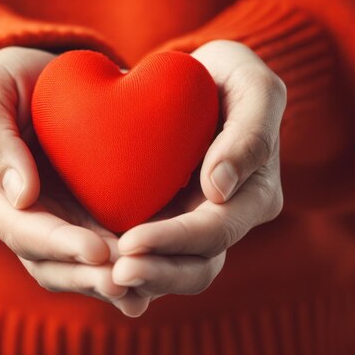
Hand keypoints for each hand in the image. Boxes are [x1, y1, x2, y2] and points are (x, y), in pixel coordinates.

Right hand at [0, 47, 139, 308]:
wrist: (38, 84)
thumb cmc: (8, 80)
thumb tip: (20, 195)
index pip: (19, 227)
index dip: (58, 243)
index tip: (96, 251)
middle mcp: (12, 219)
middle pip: (47, 260)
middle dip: (86, 274)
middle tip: (126, 281)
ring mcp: (44, 225)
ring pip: (70, 269)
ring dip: (103, 283)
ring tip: (141, 292)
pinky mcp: (73, 223)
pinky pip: (92, 257)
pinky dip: (115, 273)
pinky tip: (145, 290)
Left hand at [112, 40, 286, 311]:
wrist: (194, 80)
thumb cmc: (229, 75)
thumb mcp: (253, 86)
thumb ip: (250, 133)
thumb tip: (219, 191)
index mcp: (255, 194)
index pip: (218, 231)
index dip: (177, 241)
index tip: (132, 241)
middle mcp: (228, 218)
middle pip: (198, 265)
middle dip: (157, 272)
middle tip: (113, 273)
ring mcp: (197, 222)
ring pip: (175, 271)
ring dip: (143, 278)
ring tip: (103, 278)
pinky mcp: (168, 219)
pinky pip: (153, 255)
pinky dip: (131, 266)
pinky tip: (98, 270)